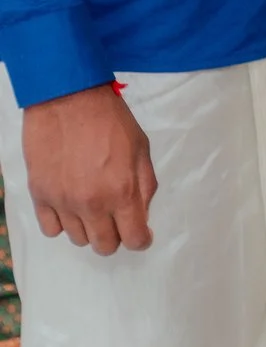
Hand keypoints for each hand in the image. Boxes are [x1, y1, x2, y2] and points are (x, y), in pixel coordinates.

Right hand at [22, 83, 155, 254]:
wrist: (69, 101)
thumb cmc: (111, 121)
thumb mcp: (141, 150)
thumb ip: (145, 186)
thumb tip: (142, 215)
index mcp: (123, 192)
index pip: (134, 239)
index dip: (140, 240)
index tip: (141, 234)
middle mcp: (92, 204)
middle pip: (104, 246)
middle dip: (115, 237)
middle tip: (117, 220)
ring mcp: (62, 202)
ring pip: (77, 239)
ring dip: (89, 228)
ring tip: (92, 206)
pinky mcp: (39, 196)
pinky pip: (51, 229)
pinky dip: (62, 223)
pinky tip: (69, 206)